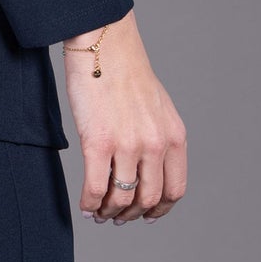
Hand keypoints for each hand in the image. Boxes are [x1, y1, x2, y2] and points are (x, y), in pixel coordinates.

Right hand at [62, 10, 186, 222]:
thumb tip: (148, 169)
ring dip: (109, 212)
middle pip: (149, 199)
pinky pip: (96, 188)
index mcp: (174, 136)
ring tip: (99, 213)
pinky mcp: (98, 142)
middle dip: (132, 214)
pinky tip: (86, 205)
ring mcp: (128, 145)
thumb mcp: (158, 108)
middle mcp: (155, 144)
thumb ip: (159, 138)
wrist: (104, 45)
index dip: (160, 209)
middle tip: (118, 217)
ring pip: (122, 199)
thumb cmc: (125, 72)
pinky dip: (90, 204)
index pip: (175, 189)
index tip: (148, 215)